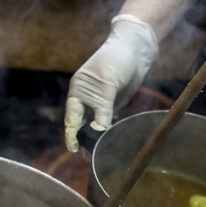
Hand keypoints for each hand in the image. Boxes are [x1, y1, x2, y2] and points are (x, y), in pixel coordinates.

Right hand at [65, 15, 157, 151]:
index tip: (73, 148)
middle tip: (88, 156)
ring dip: (95, 137)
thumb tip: (99, 129)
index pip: (72, 116)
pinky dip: (106, 130)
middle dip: (83, 139)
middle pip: (81, 122)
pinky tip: (108, 141)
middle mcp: (85, 97)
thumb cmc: (116, 61)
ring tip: (97, 153)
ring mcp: (98, 100)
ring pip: (93, 123)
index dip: (72, 133)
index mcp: (78, 90)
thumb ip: (102, 107)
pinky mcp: (111, 102)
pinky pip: (106, 120)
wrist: (134, 50)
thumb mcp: (108, 84)